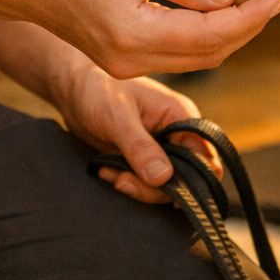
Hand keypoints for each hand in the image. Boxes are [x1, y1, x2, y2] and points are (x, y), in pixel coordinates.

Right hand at [11, 0, 279, 79]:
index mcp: (132, 34)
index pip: (209, 34)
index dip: (249, 17)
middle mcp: (132, 60)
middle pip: (210, 52)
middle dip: (247, 26)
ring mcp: (128, 66)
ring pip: (199, 58)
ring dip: (231, 32)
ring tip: (255, 1)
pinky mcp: (126, 61)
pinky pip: (180, 54)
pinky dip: (207, 35)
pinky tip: (221, 10)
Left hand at [59, 66, 221, 203]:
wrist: (73, 89)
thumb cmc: (97, 89)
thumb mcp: (118, 117)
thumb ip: (140, 147)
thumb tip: (164, 177)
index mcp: (181, 116)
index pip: (205, 156)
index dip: (191, 180)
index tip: (162, 191)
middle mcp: (176, 134)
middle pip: (185, 177)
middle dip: (155, 187)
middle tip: (123, 181)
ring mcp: (161, 147)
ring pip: (164, 184)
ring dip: (137, 186)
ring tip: (111, 173)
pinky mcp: (143, 158)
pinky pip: (145, 182)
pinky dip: (127, 183)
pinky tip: (107, 171)